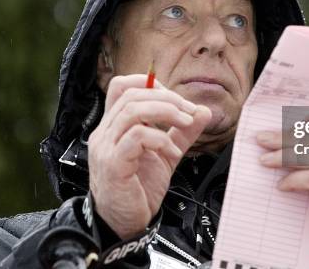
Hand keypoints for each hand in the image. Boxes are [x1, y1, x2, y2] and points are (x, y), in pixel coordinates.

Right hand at [88, 74, 211, 239]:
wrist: (125, 225)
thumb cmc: (140, 189)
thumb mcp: (166, 154)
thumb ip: (182, 132)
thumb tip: (203, 110)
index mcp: (114, 126)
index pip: (121, 86)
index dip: (149, 84)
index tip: (175, 99)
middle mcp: (105, 132)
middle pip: (132, 94)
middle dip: (167, 97)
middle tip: (189, 112)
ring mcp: (106, 147)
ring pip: (133, 110)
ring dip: (167, 112)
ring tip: (185, 123)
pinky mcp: (113, 163)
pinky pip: (137, 136)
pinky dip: (161, 138)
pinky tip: (172, 151)